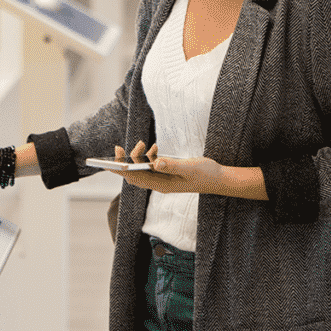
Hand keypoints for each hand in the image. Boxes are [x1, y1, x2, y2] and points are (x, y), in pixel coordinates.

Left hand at [110, 141, 225, 194]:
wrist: (219, 179)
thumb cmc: (206, 174)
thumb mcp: (190, 168)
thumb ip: (173, 165)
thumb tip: (155, 163)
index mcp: (162, 185)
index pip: (134, 179)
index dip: (120, 170)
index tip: (111, 160)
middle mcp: (159, 184)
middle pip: (134, 174)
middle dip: (125, 161)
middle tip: (120, 147)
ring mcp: (163, 179)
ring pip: (142, 169)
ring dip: (138, 157)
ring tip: (143, 144)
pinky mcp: (167, 173)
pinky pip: (151, 166)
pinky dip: (149, 156)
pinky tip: (155, 148)